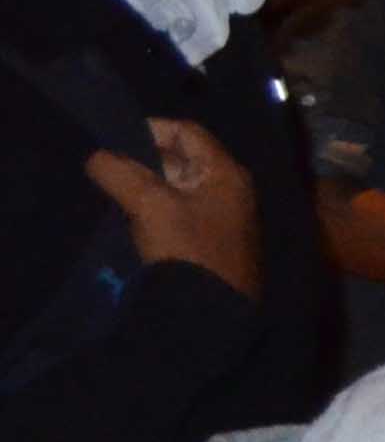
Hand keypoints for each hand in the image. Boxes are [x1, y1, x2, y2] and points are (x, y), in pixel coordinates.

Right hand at [89, 117, 257, 297]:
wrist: (209, 312)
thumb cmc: (188, 250)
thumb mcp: (151, 206)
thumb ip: (122, 175)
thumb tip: (98, 157)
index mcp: (226, 173)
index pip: (189, 133)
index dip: (152, 129)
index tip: (115, 139)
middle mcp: (229, 190)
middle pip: (183, 159)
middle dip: (144, 159)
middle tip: (108, 166)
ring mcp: (222, 217)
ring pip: (178, 187)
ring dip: (146, 185)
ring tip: (112, 189)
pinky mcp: (209, 241)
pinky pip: (178, 211)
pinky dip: (154, 207)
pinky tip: (128, 215)